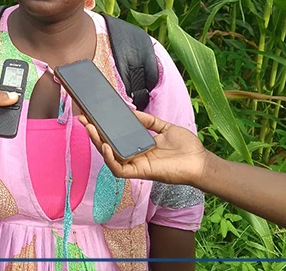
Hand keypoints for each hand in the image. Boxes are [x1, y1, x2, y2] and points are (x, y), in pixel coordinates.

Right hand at [78, 110, 208, 184]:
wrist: (200, 161)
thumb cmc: (186, 148)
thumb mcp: (165, 128)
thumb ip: (148, 121)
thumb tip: (132, 112)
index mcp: (139, 146)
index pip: (115, 138)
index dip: (103, 129)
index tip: (92, 116)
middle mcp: (135, 156)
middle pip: (108, 146)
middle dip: (94, 134)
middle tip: (84, 120)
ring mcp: (136, 165)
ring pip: (109, 157)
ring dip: (97, 144)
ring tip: (91, 129)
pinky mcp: (140, 173)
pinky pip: (119, 169)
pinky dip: (110, 159)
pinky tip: (106, 146)